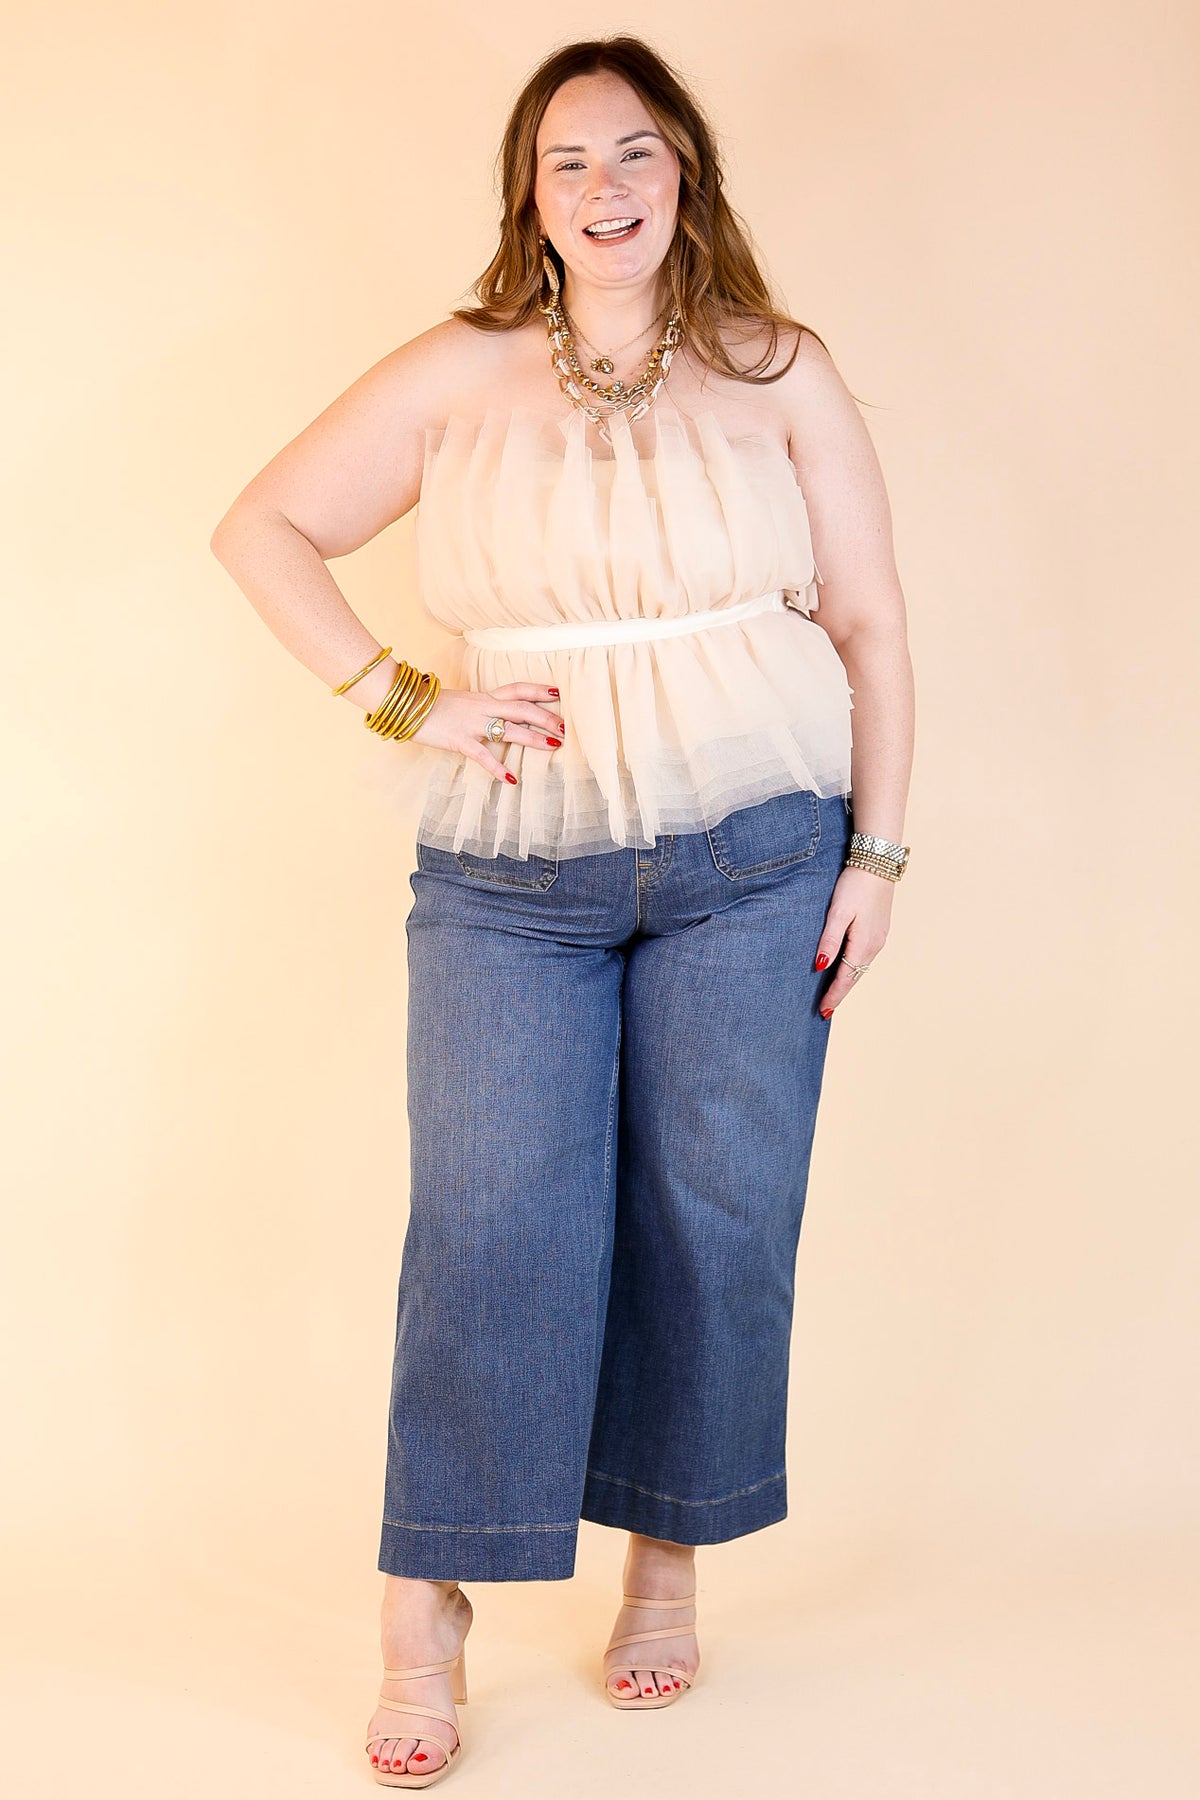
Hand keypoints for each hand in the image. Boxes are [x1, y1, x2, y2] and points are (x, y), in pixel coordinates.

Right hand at [411, 681, 564, 781]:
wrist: (406, 705)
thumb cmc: (431, 706)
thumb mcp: (461, 702)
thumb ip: (478, 708)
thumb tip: (492, 717)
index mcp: (483, 697)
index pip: (517, 689)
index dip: (538, 690)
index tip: (557, 693)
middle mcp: (482, 706)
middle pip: (521, 708)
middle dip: (546, 717)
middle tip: (565, 728)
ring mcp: (472, 723)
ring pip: (509, 729)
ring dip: (533, 738)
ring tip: (553, 746)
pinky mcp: (460, 740)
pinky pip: (483, 755)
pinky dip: (498, 768)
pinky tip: (511, 779)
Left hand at [814, 864, 894, 1017]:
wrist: (878, 863)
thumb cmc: (854, 885)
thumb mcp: (838, 913)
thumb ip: (829, 941)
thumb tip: (820, 967)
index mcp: (863, 945)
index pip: (845, 979)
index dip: (833, 996)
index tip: (822, 1012)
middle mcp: (875, 946)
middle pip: (854, 976)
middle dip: (840, 993)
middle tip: (825, 1011)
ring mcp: (879, 938)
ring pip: (860, 967)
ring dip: (847, 981)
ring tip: (833, 994)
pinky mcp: (879, 929)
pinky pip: (864, 956)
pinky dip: (853, 967)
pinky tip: (846, 968)